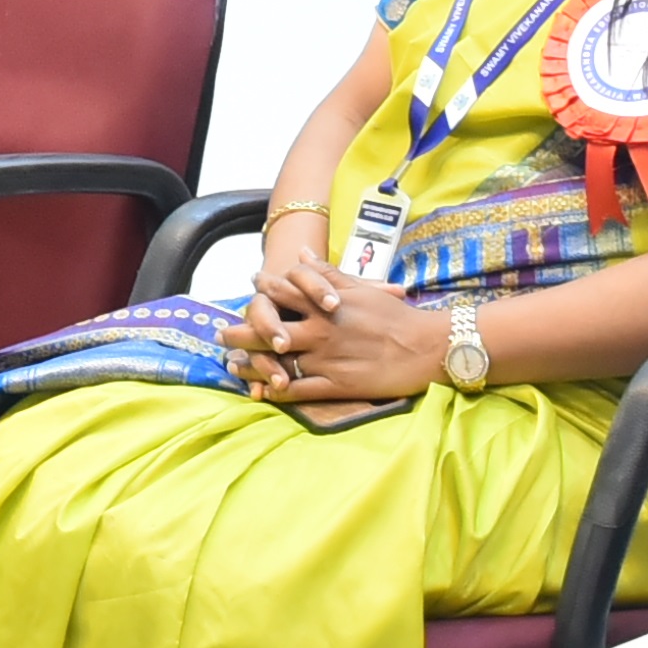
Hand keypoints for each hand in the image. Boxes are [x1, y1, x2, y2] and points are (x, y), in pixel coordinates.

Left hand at [230, 270, 444, 411]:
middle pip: (270, 328)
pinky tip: (262, 392)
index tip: (249, 286)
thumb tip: (302, 255)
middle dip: (242, 330)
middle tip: (220, 332)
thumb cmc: (397, 317)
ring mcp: (327, 358)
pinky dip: (278, 391)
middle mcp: (321, 329)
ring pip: (278, 361)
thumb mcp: (361, 289)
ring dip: (252, 364)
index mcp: (327, 304)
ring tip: (232, 365)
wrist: (427, 348)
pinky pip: (299, 389)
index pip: (286, 293)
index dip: (264, 289)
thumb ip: (327, 274)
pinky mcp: (336, 384)